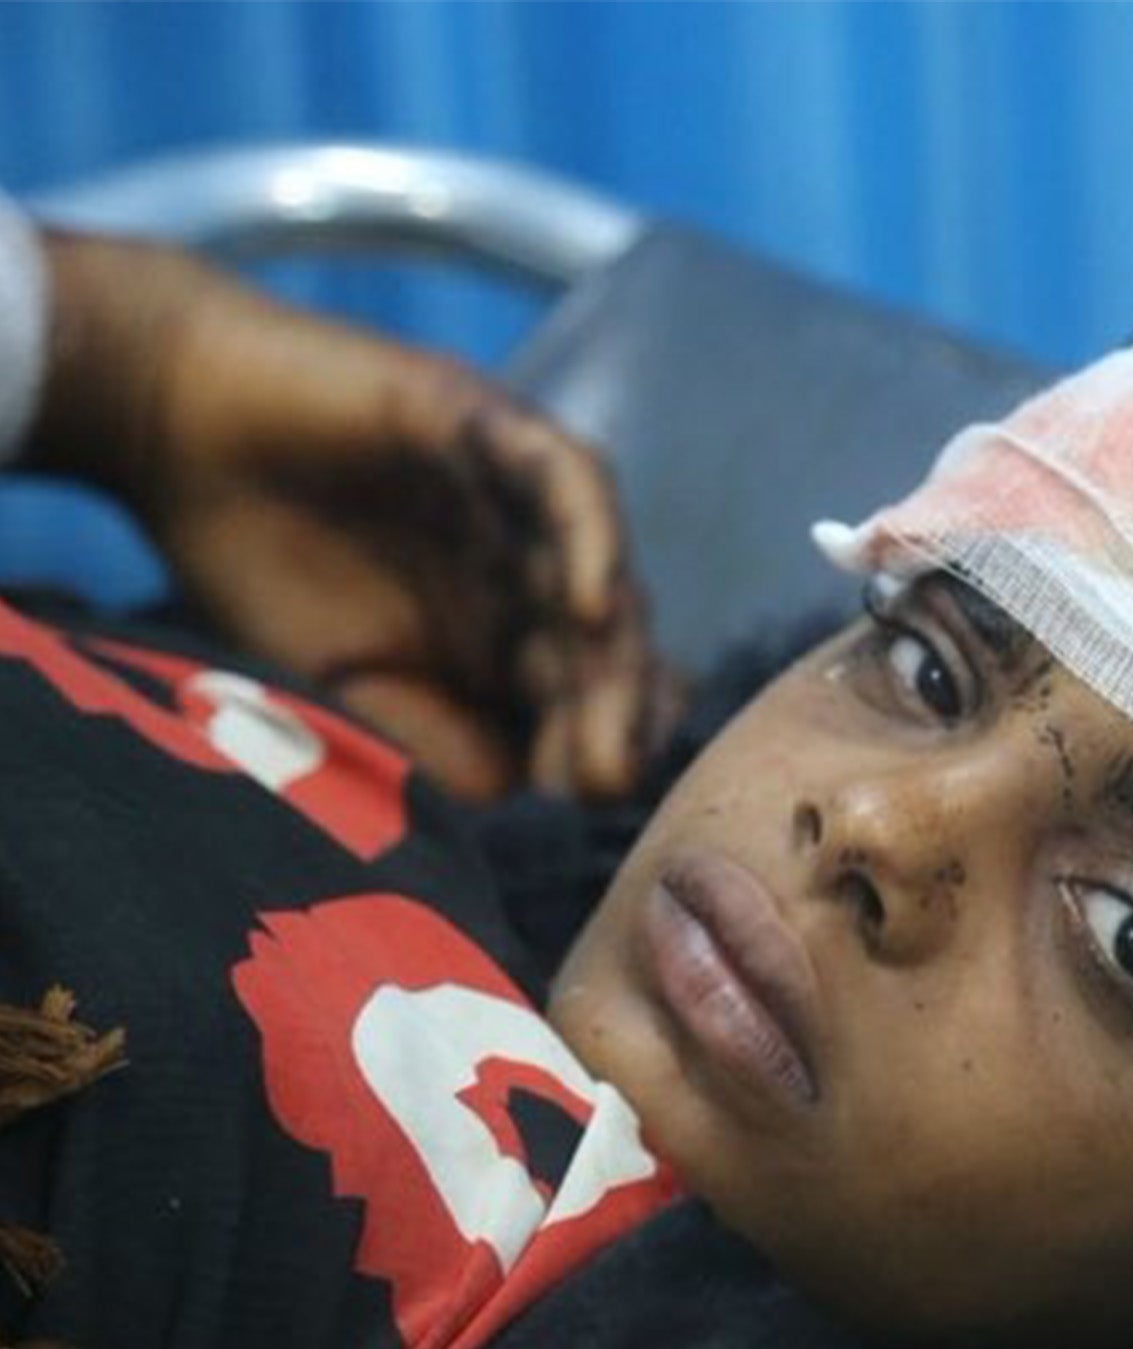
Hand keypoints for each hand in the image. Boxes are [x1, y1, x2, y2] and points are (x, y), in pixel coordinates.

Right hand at [29, 232, 678, 800]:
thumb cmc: (258, 565)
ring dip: (616, 645)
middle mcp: (531, 570)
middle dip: (617, 713)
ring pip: (602, 572)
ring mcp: (520, 500)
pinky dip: (590, 539)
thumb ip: (428, 738)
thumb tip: (514, 787)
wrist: (174, 433)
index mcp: (506, 636)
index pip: (585, 700)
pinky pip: (566, 481)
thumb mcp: (343, 688)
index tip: (590, 800)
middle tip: (609, 778)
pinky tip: (591, 606)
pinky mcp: (494, 428)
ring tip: (622, 707)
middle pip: (609, 647)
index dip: (598, 747)